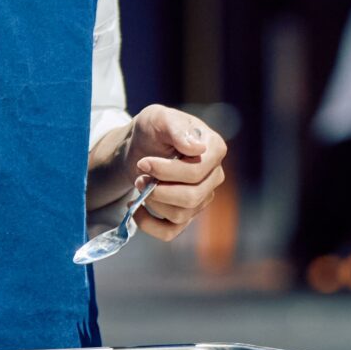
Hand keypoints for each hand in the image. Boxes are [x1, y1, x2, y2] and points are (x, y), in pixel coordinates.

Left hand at [122, 105, 226, 242]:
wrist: (139, 146)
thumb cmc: (153, 129)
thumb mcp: (160, 118)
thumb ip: (177, 128)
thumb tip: (198, 149)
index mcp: (214, 149)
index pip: (198, 171)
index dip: (168, 171)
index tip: (144, 163)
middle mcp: (213, 175)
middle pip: (192, 196)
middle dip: (160, 189)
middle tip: (140, 176)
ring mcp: (201, 197)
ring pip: (181, 214)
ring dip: (154, 202)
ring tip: (140, 184)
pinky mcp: (186, 214)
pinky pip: (170, 231)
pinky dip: (149, 225)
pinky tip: (136, 209)